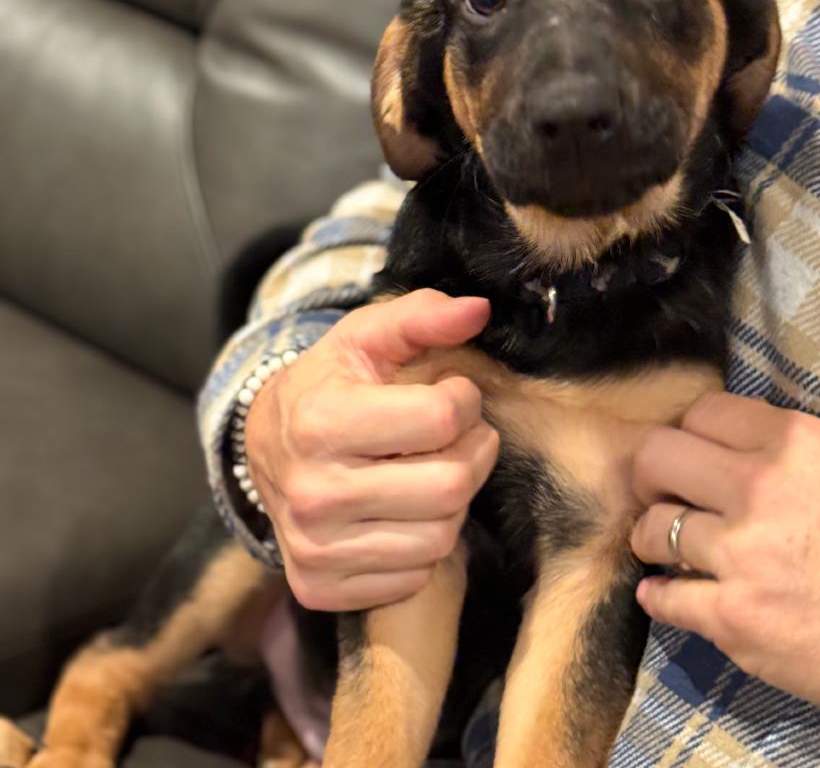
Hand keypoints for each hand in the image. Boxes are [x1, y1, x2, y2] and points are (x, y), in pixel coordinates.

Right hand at [246, 289, 498, 612]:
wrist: (264, 448)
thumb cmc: (327, 385)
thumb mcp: (365, 337)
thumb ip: (421, 315)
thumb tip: (478, 309)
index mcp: (321, 422)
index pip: (441, 420)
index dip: (463, 399)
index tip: (451, 392)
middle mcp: (313, 493)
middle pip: (451, 486)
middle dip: (472, 452)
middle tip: (457, 435)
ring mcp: (315, 549)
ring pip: (441, 538)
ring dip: (452, 500)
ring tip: (431, 469)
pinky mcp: (319, 588)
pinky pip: (415, 576)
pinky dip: (424, 543)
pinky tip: (405, 511)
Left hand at [630, 393, 819, 764]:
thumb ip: (793, 449)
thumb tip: (741, 442)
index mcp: (794, 444)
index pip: (702, 411)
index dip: (688, 432)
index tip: (688, 452)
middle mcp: (758, 489)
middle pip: (656, 457)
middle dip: (649, 474)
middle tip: (658, 492)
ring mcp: (741, 556)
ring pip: (650, 528)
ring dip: (651, 537)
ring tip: (663, 546)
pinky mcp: (734, 618)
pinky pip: (664, 598)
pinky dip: (658, 595)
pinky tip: (664, 591)